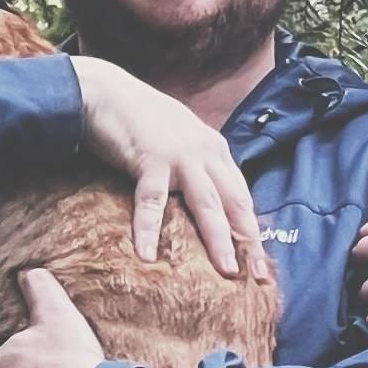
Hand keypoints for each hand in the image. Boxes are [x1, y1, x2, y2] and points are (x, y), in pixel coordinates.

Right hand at [73, 55, 267, 280]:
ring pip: (207, 205)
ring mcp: (181, 156)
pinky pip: (153, 201)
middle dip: (250, 241)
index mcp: (217, 151)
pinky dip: (149, 230)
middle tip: (260, 275)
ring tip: (226, 271)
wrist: (106, 91)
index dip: (253, 230)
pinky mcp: (151, 159)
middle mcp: (207, 153)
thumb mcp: (181, 142)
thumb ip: (197, 167)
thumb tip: (207, 204)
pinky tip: (148, 256)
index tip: (262, 261)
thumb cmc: (141, 120)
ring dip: (218, 240)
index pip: (242, 197)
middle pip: (235, 204)